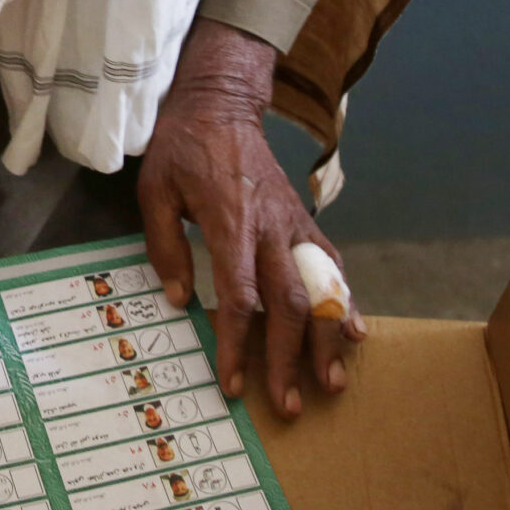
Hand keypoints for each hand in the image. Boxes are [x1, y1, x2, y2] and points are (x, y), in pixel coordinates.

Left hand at [138, 18, 366, 418]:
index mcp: (231, 223)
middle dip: (289, 358)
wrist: (222, 104)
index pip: (240, 297)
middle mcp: (271, 228)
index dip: (238, 345)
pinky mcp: (305, 221)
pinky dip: (346, 300)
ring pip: (320, 289)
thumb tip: (178, 299)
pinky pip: (332, 265)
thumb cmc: (182, 148)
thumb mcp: (154, 189)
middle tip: (289, 405)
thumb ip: (165, 245)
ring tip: (333, 383)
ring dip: (328, 340)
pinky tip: (355, 332)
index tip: (235, 384)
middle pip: (288, 304)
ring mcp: (294, 225)